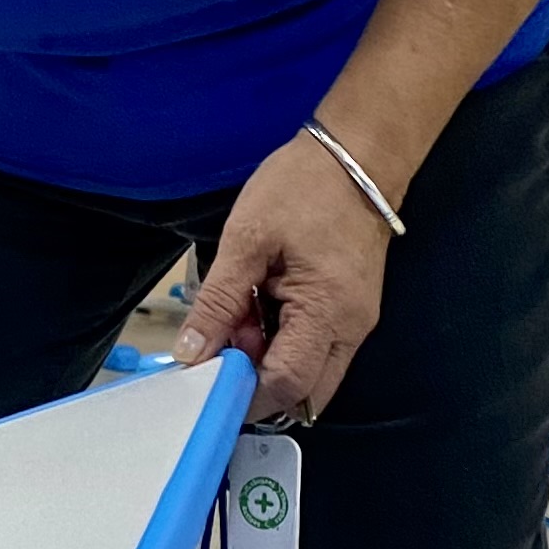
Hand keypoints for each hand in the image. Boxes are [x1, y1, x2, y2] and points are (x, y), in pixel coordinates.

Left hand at [173, 129, 394, 426]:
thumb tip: (191, 352)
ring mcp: (357, 322)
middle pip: (304, 392)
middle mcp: (352, 329)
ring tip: (240, 315)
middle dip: (258, 383)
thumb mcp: (246, 239)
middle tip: (224, 345)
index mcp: (328, 312)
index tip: (207, 377)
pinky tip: (260, 306)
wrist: (358, 156)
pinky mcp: (353, 311)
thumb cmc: (302, 188)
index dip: (244, 393)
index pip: (287, 384)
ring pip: (311, 373)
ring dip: (269, 360)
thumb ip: (218, 301)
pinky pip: (318, 348)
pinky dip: (284, 342)